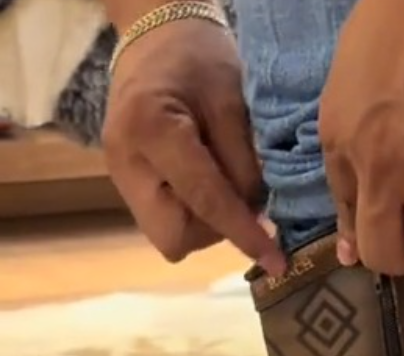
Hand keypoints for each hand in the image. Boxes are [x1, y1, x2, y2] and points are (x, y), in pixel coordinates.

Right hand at [102, 18, 285, 273]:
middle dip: (214, 230)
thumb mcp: (234, 104)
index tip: (277, 262)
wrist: (156, 38)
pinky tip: (205, 184)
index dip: (244, 234)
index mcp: (151, 129)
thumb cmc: (199, 61)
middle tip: (239, 201)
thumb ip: (246, 168)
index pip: (204, 201)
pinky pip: (165, 219)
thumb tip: (261, 223)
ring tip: (221, 182)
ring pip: (170, 234)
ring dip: (205, 223)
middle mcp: (125, 161)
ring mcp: (119, 176)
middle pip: (174, 235)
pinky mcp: (125, 184)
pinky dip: (193, 213)